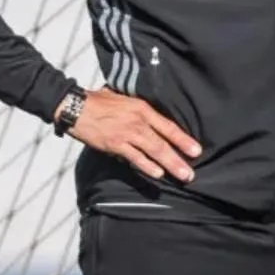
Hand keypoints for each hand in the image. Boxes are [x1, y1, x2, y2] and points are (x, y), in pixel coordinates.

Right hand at [59, 87, 201, 182]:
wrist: (77, 107)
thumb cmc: (99, 102)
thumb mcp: (124, 99)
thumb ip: (138, 110)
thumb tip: (151, 119)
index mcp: (142, 108)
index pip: (168, 126)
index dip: (183, 139)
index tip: (196, 150)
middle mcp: (138, 121)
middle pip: (164, 142)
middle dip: (180, 158)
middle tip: (191, 173)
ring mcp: (127, 133)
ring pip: (153, 151)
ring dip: (169, 164)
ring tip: (182, 176)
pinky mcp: (115, 144)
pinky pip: (134, 157)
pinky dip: (146, 166)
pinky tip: (157, 174)